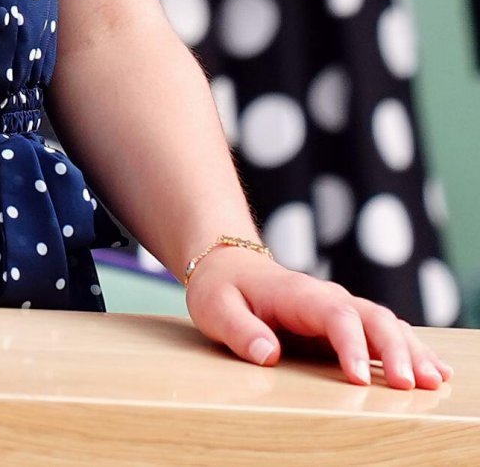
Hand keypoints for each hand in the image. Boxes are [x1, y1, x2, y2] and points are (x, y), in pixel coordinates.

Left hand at [185, 245, 451, 388]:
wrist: (227, 264)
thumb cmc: (221, 289)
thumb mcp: (216, 308)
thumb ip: (240, 330)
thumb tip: (266, 354)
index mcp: (298, 293)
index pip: (335, 315)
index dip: (350, 345)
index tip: (358, 380)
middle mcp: (327, 297)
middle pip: (372, 317)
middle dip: (394, 350)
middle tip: (409, 386)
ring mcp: (340, 308)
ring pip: (386, 324)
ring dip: (411, 351)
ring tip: (433, 381)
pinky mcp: (345, 323)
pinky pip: (384, 332)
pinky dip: (410, 349)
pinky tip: (433, 370)